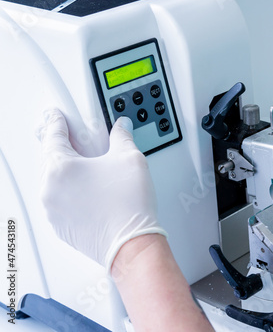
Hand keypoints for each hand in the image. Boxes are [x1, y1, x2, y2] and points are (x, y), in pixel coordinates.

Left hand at [39, 108, 166, 271]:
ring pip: (56, 182)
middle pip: (51, 158)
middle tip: (84, 144)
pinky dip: (72, 193)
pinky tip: (94, 193)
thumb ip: (122, 136)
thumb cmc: (129, 207)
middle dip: (66, 149)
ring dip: (70, 173)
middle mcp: (50, 190)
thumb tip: (121, 128)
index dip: (58, 122)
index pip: (53, 135)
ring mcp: (53, 211)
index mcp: (60, 168)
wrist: (132, 244)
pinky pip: (61, 201)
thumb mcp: (130, 157)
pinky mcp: (61, 227)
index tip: (58, 117)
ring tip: (95, 172)